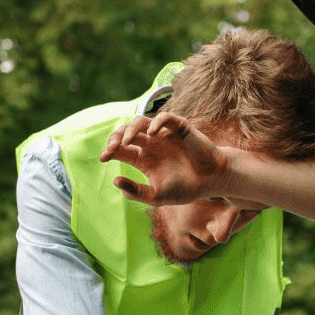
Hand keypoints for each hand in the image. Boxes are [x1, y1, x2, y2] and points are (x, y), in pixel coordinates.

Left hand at [99, 112, 230, 205]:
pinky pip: (165, 118)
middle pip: (126, 133)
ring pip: (141, 122)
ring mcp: (164, 134)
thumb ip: (136, 192)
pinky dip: (156, 122)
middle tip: (110, 148)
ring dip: (131, 129)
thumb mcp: (157, 197)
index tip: (102, 157)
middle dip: (115, 138)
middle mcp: (151, 144)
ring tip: (126, 141)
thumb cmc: (186, 189)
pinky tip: (151, 133)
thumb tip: (114, 181)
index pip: (121, 149)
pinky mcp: (180, 128)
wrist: (212, 182)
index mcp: (143, 159)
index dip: (109, 150)